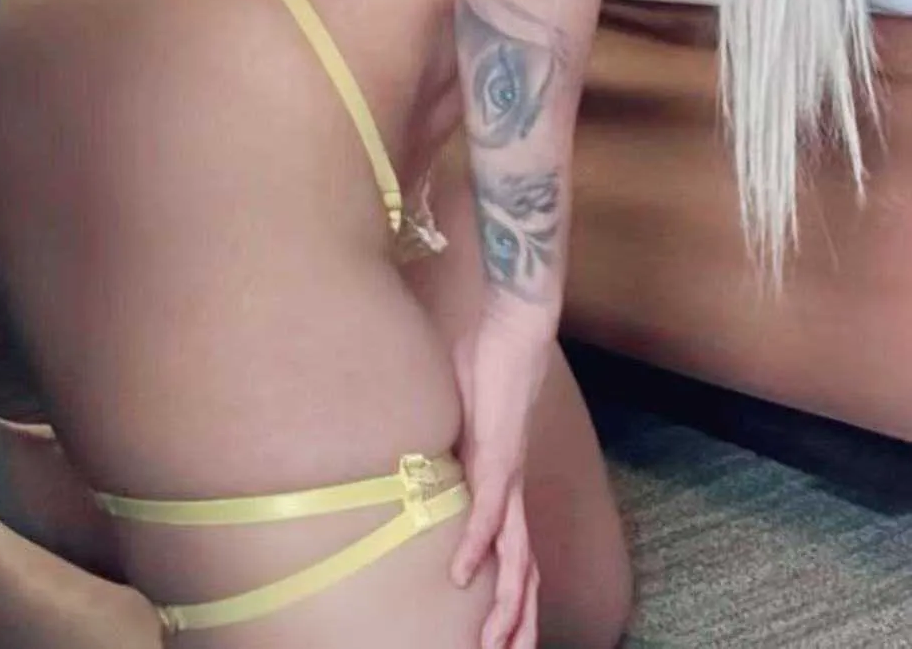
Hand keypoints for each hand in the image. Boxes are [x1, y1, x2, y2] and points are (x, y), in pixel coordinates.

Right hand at [450, 326, 540, 648]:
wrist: (515, 327)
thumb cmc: (489, 364)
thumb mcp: (460, 417)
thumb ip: (447, 443)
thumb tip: (420, 452)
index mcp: (505, 485)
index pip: (515, 554)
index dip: (512, 597)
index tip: (505, 633)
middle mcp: (512, 490)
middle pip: (523, 572)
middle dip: (517, 622)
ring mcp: (507, 476)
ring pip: (514, 557)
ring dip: (504, 605)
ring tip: (490, 644)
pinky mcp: (497, 456)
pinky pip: (486, 512)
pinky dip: (475, 547)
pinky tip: (462, 576)